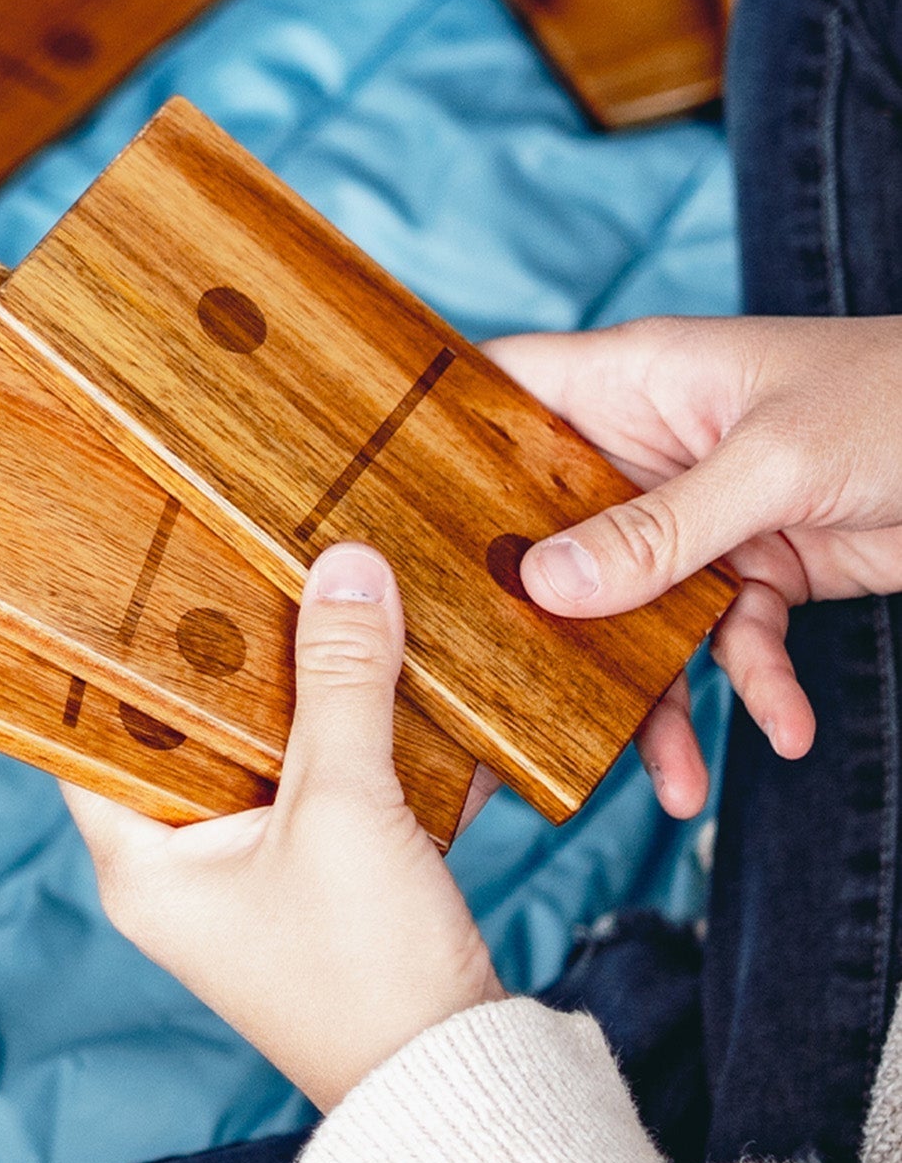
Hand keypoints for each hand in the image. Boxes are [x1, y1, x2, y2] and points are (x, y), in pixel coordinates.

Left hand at [62, 543, 503, 1113]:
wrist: (459, 1081)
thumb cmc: (367, 972)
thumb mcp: (345, 809)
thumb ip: (341, 683)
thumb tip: (345, 569)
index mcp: (143, 863)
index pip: (90, 734)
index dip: (110, 656)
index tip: (143, 576)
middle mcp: (185, 870)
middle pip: (190, 733)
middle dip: (235, 658)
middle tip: (253, 570)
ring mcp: (254, 877)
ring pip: (266, 755)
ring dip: (309, 696)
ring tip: (329, 608)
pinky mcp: (319, 881)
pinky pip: (326, 788)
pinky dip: (361, 746)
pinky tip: (402, 689)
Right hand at [484, 315, 901, 813]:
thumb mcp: (773, 464)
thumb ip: (659, 532)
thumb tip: (545, 587)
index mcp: (634, 385)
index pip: (503, 397)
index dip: (439, 440)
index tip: (382, 511)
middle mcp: (648, 451)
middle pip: (552, 532)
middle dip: (533, 612)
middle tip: (497, 684)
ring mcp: (698, 515)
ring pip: (633, 611)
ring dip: (652, 693)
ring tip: (671, 777)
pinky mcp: (753, 569)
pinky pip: (722, 638)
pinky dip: (751, 687)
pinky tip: (780, 729)